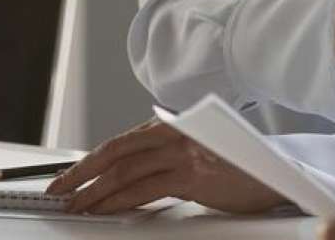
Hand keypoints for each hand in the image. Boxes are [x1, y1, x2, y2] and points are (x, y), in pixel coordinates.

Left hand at [45, 118, 282, 214]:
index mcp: (172, 125)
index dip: (92, 160)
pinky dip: (118, 200)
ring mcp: (182, 152)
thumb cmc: (235, 166)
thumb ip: (165, 154)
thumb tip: (128, 172)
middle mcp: (174, 132)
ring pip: (125, 172)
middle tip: (59, 189)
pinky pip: (145, 188)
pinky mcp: (192, 175)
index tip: (70, 175)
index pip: (122, 142)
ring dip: (94, 191)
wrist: (276, 172)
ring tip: (75, 205)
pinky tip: (104, 209)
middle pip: (116, 152)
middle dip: (81, 173)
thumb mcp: (195, 153)